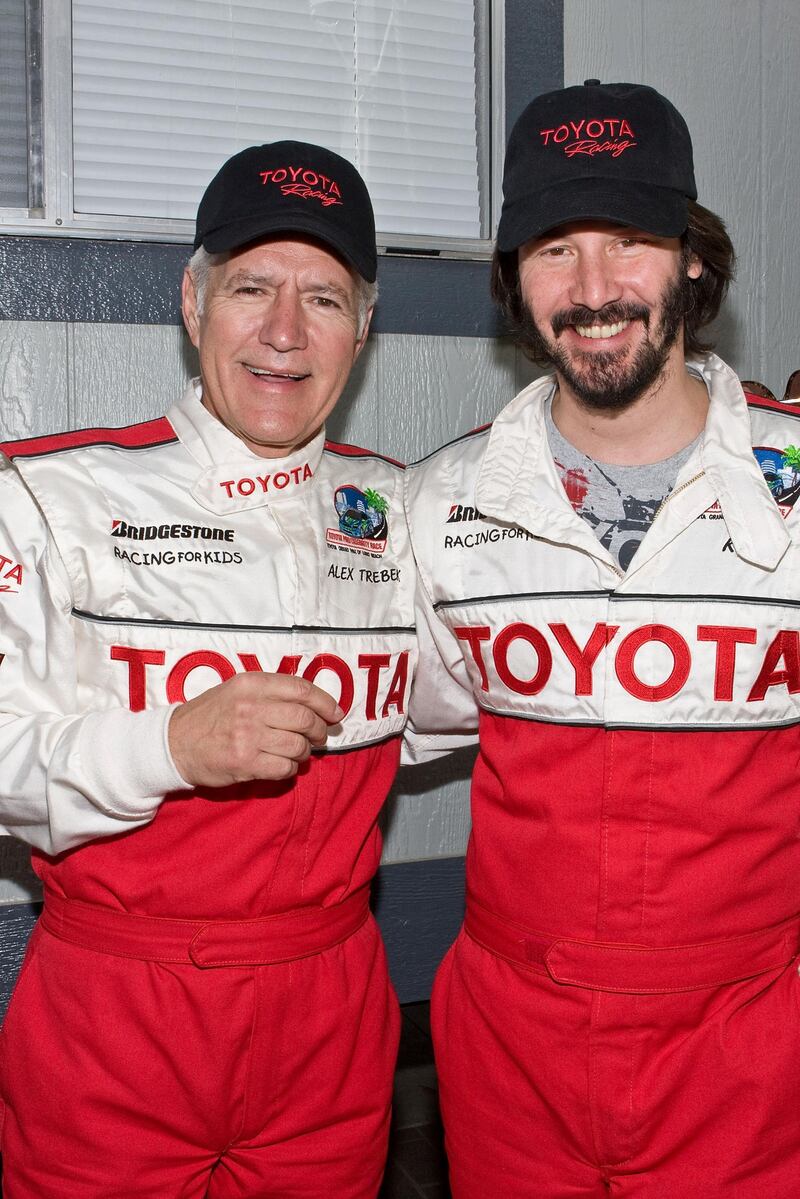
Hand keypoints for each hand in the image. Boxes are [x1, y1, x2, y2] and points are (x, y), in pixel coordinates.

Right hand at [167, 672, 343, 786]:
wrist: (174, 743)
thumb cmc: (210, 716)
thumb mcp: (237, 689)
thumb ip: (271, 691)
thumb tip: (315, 704)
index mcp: (251, 684)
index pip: (302, 689)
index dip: (325, 703)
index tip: (335, 714)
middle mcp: (251, 707)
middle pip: (305, 719)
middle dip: (319, 731)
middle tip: (318, 737)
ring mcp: (247, 736)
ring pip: (298, 746)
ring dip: (304, 752)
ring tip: (296, 752)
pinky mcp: (244, 762)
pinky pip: (285, 768)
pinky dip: (290, 769)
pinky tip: (281, 765)